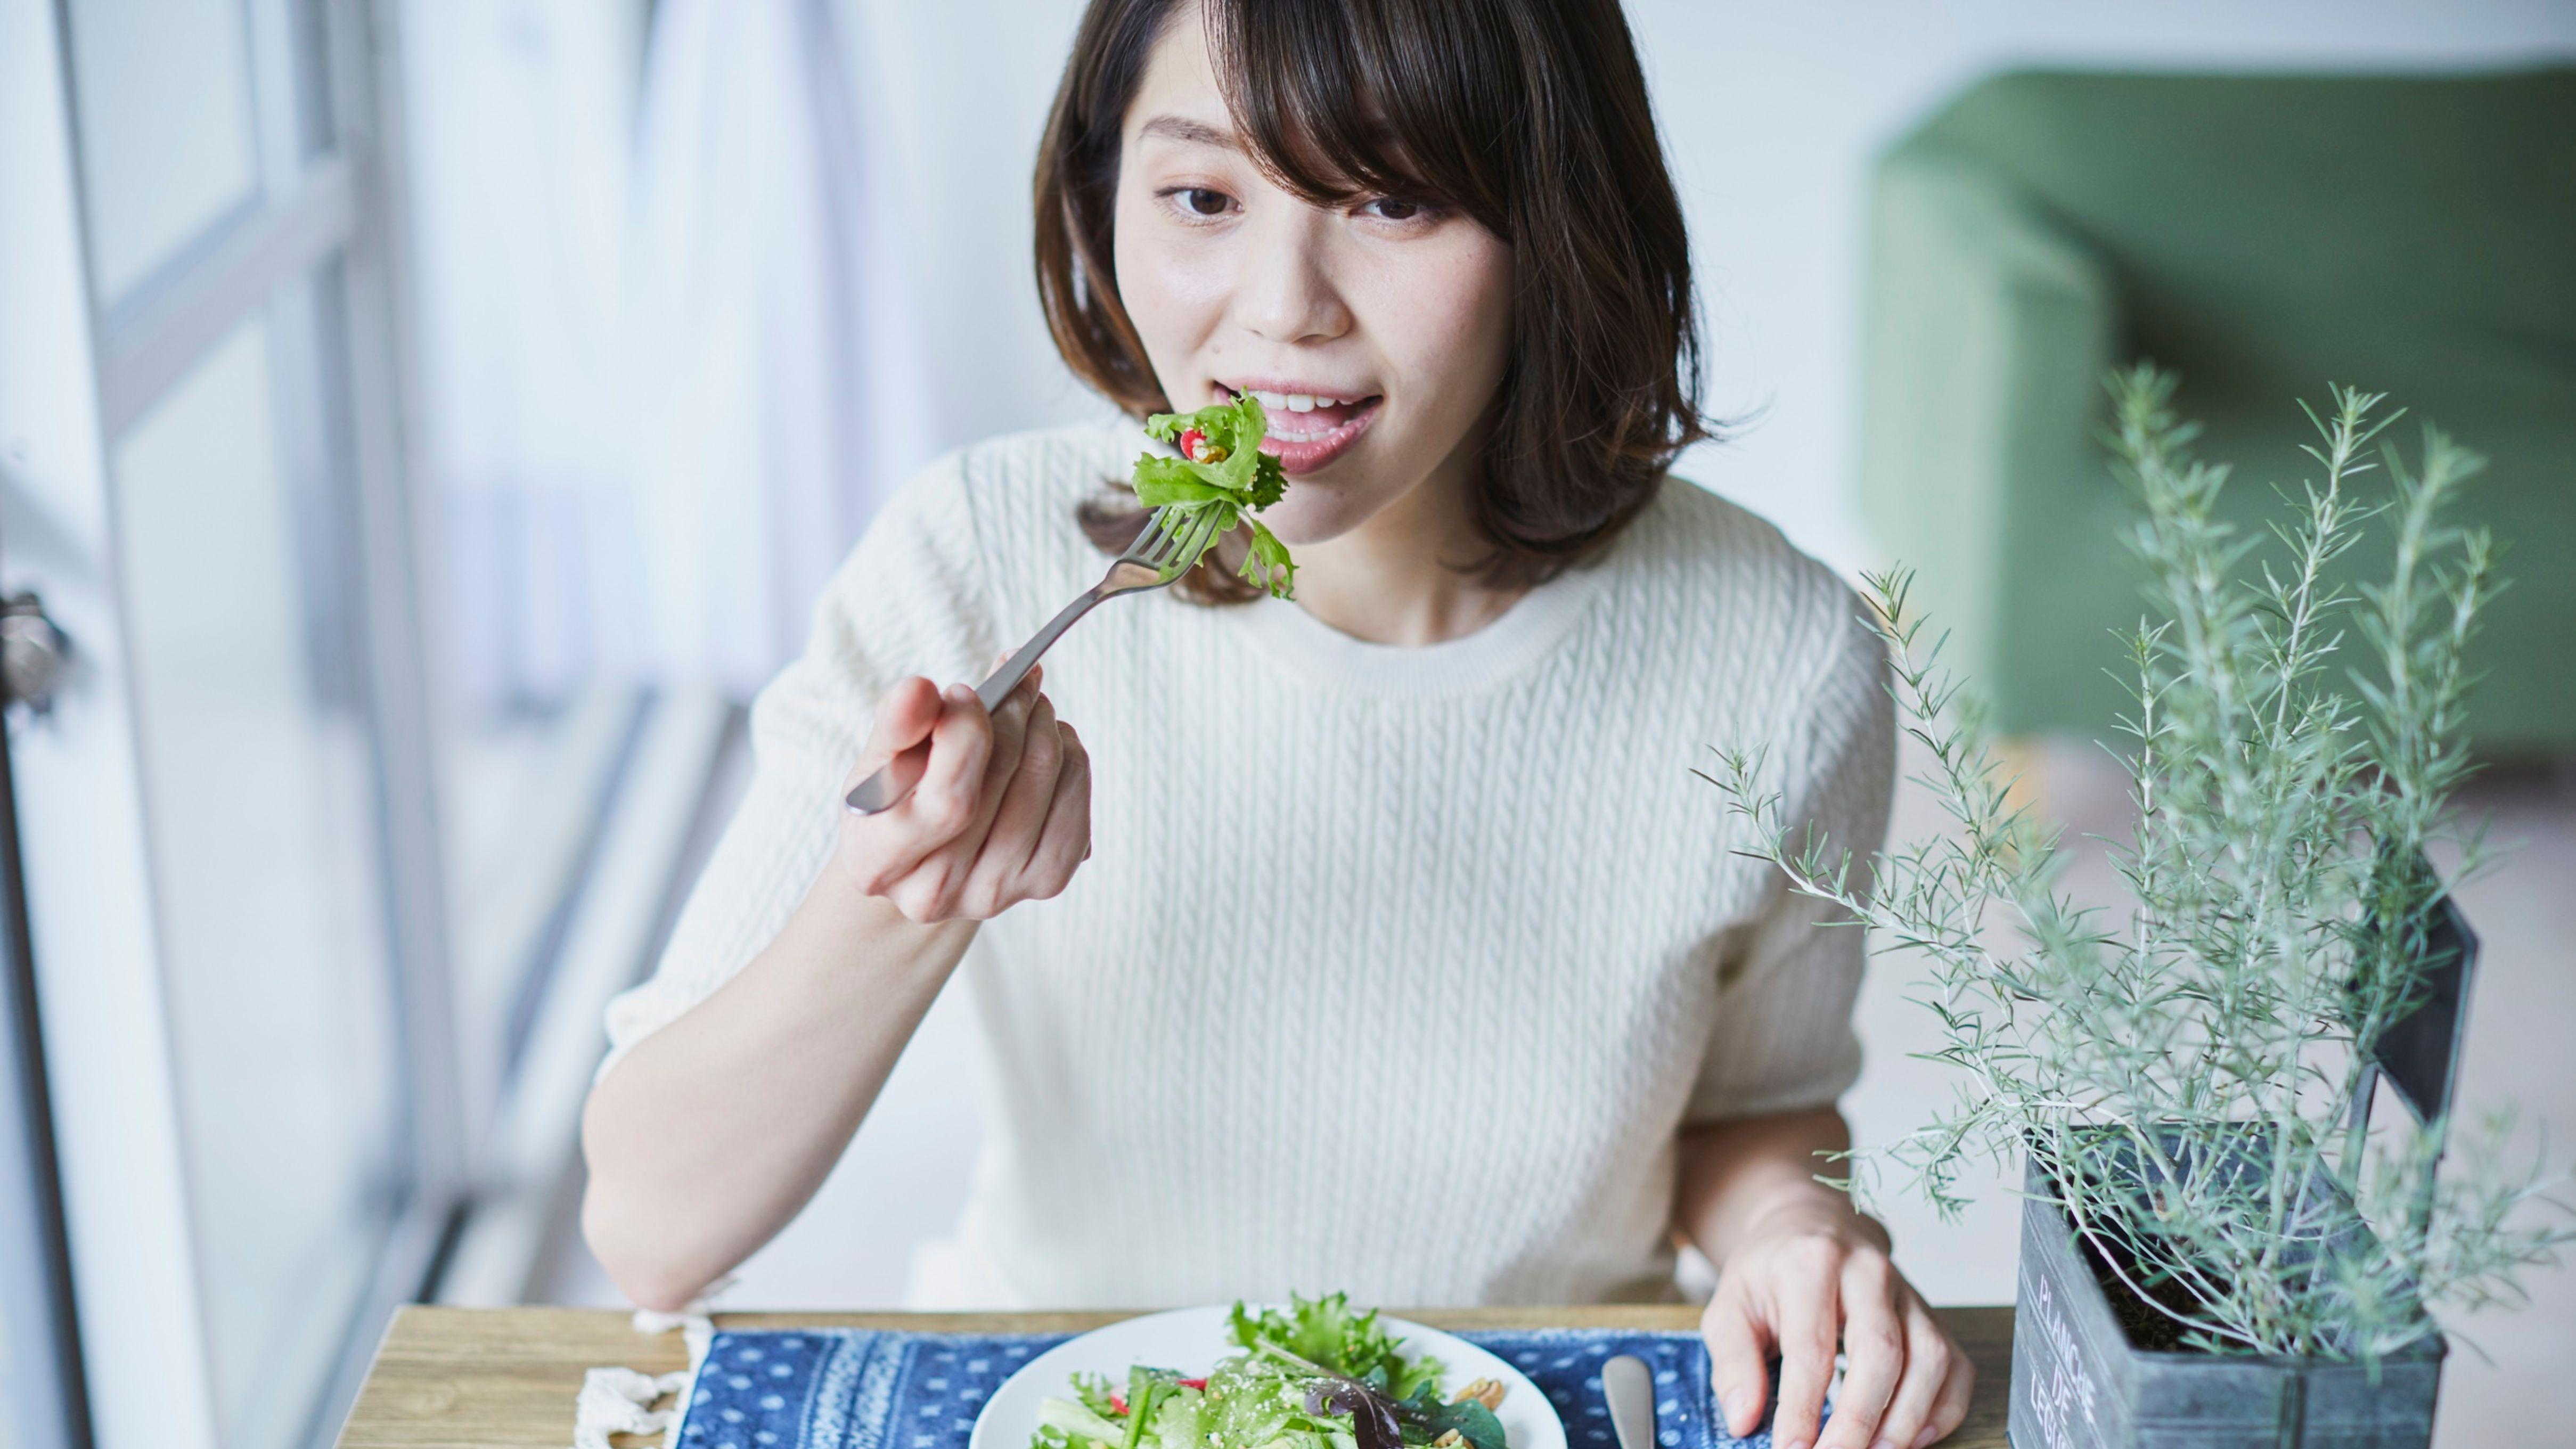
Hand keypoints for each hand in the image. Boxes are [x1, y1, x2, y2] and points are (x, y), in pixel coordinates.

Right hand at [832, 664, 1089, 921]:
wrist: (927, 854)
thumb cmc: (899, 796)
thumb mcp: (881, 757)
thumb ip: (896, 723)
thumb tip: (920, 691)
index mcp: (877, 862)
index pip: (948, 801)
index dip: (966, 733)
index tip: (963, 692)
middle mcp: (934, 894)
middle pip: (1003, 778)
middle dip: (1013, 714)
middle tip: (1015, 683)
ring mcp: (994, 894)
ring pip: (1046, 779)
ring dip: (1045, 727)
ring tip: (1029, 708)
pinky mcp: (1045, 881)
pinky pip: (1076, 799)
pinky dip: (1070, 758)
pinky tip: (1051, 745)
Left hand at [1700, 1204, 1970, 1448]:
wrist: (1812, 1225)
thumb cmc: (1769, 1271)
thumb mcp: (1729, 1306)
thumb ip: (1733, 1362)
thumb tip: (1744, 1419)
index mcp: (1810, 1264)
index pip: (1813, 1347)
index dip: (1803, 1407)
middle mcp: (1868, 1272)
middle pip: (1881, 1353)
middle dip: (1860, 1419)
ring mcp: (1907, 1292)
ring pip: (1929, 1359)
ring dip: (1906, 1419)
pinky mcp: (1932, 1313)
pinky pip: (1956, 1366)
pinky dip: (1944, 1409)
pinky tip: (1913, 1437)